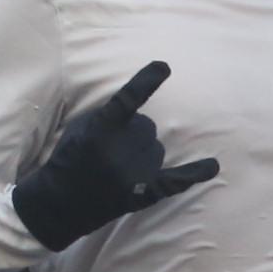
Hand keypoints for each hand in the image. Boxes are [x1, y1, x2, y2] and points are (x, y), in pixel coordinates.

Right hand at [11, 59, 219, 250]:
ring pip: (156, 149)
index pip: (127, 100)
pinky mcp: (142, 194)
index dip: (145, 82)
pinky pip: (175, 181)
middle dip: (133, 133)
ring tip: (119, 168)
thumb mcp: (77, 129)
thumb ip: (107, 115)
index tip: (163, 66)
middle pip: (146, 127)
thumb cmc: (67, 160)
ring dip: (143, 153)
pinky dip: (195, 173)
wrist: (59, 204)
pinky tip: (213, 166)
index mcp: (100, 131)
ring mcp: (133, 175)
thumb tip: (136, 112)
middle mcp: (120, 152)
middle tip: (111, 150)